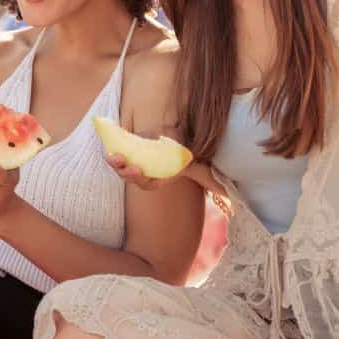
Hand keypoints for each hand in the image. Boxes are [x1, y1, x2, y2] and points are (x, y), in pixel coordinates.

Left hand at [106, 157, 225, 197]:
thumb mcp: (201, 169)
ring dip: (115, 163)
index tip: (138, 171)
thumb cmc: (187, 155)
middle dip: (126, 173)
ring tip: (113, 156)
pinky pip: (117, 152)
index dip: (142, 180)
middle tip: (123, 164)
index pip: (149, 184)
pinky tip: (107, 145)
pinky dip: (111, 149)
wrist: (177, 134)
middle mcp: (146, 170)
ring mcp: (135, 160)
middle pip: (132, 177)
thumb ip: (213, 184)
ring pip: (122, 166)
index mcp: (159, 177)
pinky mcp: (128, 148)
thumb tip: (231, 204)